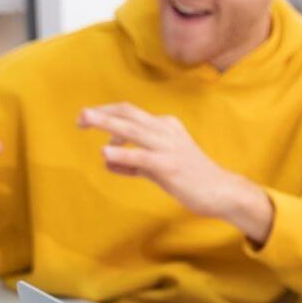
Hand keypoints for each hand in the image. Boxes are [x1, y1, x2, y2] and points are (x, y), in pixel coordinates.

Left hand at [78, 103, 273, 242]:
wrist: (221, 191)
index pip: (130, 113)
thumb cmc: (191, 178)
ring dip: (106, 123)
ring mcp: (169, 147)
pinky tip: (105, 154)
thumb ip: (135, 161)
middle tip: (80, 116)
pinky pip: (141, 157)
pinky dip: (122, 154)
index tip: (87, 118)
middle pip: (128, 114)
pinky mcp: (170, 166)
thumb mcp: (159, 165)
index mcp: (166, 126)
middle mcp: (167, 130)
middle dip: (102, 113)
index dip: (106, 112)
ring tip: (85, 120)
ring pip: (132, 130)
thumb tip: (108, 161)